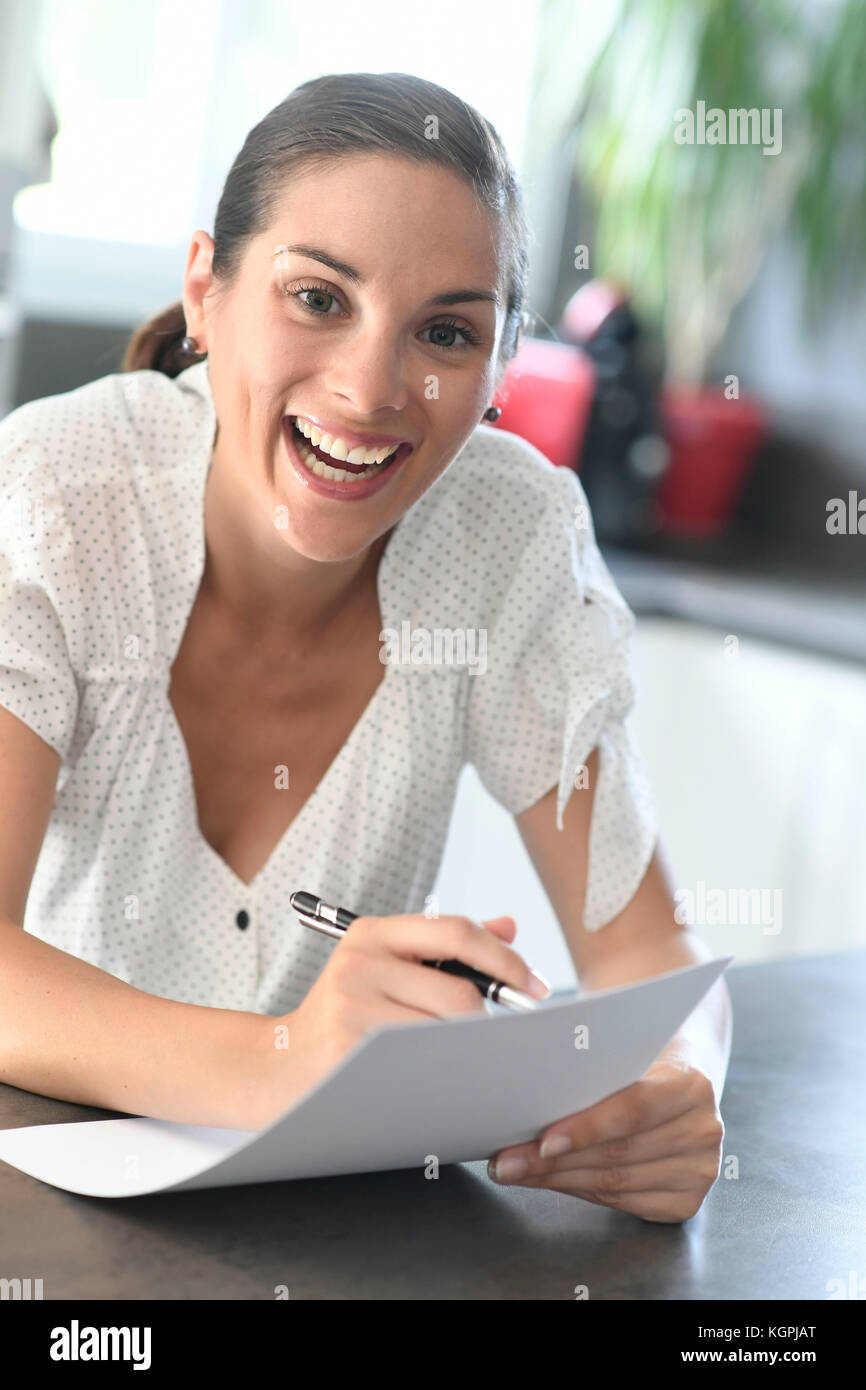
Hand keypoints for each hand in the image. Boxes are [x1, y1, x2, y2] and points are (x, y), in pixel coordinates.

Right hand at [255, 912, 547, 1127]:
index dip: (504, 959)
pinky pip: (422, 1063)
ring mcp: (350, 1007)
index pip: (456, 932)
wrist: (276, 1065)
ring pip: (445, 1031)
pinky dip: (440, 1072)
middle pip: (459, 991)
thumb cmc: (343, 1016)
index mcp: (371, 933)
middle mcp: (358, 961)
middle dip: (485, 1020)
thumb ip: (446, 946)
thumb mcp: (384, 966)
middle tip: (489, 1040)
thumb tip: (510, 926)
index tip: (534, 985)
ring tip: (451, 1059)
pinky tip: (434, 1077)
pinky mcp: (348, 1051)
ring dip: (463, 1050)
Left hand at [487, 1044, 724, 1222]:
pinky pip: (621, 1201)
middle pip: (616, 1154)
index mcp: (692, 1082)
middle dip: (551, 1161)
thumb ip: (590, 1055)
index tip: (542, 1141)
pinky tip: (549, 1179)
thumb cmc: (639, 1052)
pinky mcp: (685, 1200)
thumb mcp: (622, 1039)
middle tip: (504, 1161)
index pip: (632, 1110)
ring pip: (613, 1182)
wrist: (681, 1072)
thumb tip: (526, 1070)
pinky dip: (579, 1190)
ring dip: (556, 1179)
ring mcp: (699, 1170)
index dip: (585, 1128)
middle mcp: (703, 1129)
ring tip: (513, 1169)